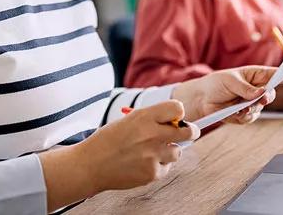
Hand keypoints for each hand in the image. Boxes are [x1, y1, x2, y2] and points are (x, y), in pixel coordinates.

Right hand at [75, 100, 199, 190]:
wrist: (92, 164)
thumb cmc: (109, 140)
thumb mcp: (129, 120)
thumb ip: (152, 119)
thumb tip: (177, 121)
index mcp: (145, 117)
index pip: (178, 109)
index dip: (178, 114)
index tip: (177, 118)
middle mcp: (152, 134)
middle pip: (188, 132)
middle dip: (190, 132)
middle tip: (190, 133)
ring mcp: (153, 155)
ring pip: (177, 152)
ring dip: (169, 151)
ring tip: (150, 152)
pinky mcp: (152, 173)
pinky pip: (166, 168)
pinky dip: (158, 166)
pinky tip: (142, 163)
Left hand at [172, 66, 282, 123]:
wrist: (202, 99)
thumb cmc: (216, 84)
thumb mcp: (230, 81)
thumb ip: (246, 88)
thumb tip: (261, 93)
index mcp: (255, 75)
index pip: (275, 75)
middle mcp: (257, 89)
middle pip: (271, 94)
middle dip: (266, 97)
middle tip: (261, 99)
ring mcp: (252, 103)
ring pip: (260, 108)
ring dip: (250, 108)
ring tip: (238, 107)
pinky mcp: (246, 115)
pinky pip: (250, 118)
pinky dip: (243, 116)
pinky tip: (233, 112)